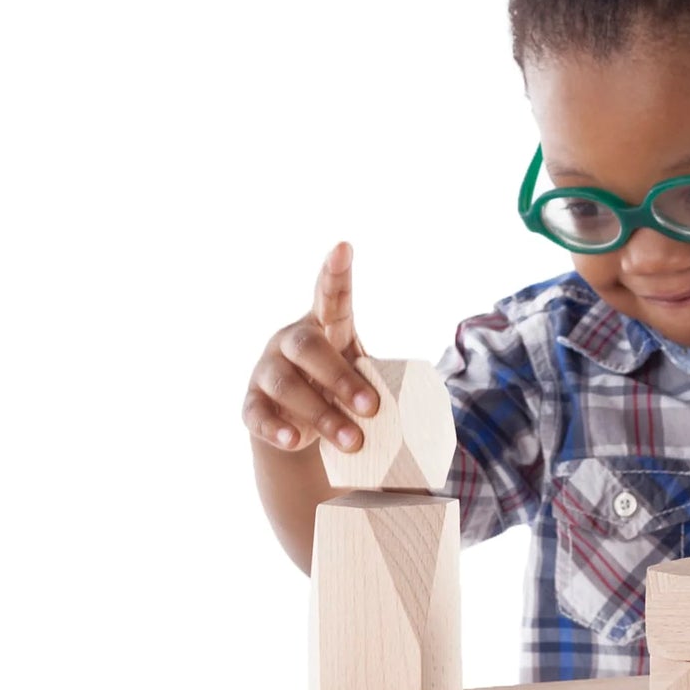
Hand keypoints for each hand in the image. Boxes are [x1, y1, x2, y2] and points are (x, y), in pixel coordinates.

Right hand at [242, 241, 376, 453]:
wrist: (302, 428)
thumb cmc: (343, 392)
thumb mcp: (366, 380)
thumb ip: (389, 384)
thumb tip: (438, 418)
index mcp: (326, 326)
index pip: (330, 294)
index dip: (336, 271)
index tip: (344, 247)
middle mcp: (291, 341)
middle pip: (307, 346)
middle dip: (340, 377)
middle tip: (372, 408)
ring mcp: (267, 371)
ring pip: (286, 385)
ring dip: (321, 414)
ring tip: (353, 441)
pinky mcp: (252, 405)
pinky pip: (258, 414)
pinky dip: (277, 429)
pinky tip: (294, 440)